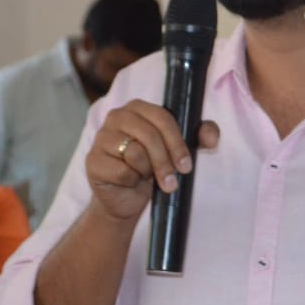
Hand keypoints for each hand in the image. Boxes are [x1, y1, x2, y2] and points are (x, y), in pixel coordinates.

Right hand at [86, 99, 220, 221]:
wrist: (126, 197)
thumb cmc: (153, 168)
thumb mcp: (179, 150)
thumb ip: (200, 137)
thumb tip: (211, 138)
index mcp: (137, 107)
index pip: (162, 117)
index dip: (177, 142)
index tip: (186, 165)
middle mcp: (116, 117)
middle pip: (149, 136)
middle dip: (165, 162)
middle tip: (172, 181)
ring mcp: (101, 138)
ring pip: (135, 154)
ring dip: (147, 171)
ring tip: (146, 176)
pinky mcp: (92, 161)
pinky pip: (122, 171)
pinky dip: (131, 180)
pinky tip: (129, 181)